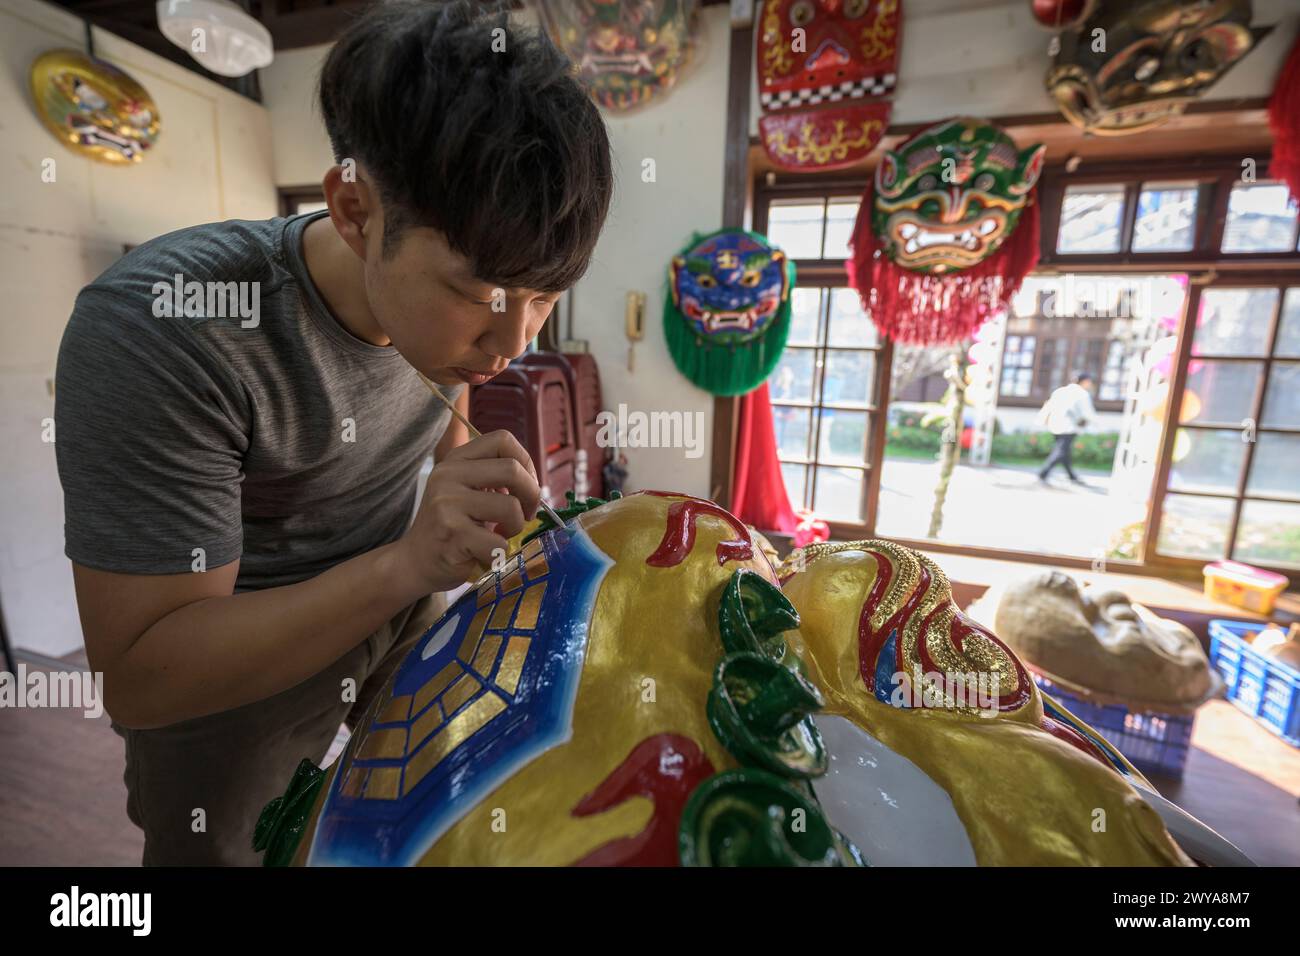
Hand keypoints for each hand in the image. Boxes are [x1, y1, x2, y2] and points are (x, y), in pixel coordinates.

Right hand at [398, 430, 541, 592]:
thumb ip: (494, 478)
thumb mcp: (466, 490)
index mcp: (456, 460)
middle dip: (532, 495)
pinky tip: (484, 553)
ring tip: (500, 535)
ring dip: (515, 527)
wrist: (416, 561)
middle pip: (512, 470)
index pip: (502, 440)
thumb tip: (535, 484)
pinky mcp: (452, 534)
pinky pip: (498, 542)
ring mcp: (447, 504)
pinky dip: (499, 554)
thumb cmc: (452, 526)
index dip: (526, 462)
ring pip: (511, 508)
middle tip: (526, 515)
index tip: (526, 487)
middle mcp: (448, 475)